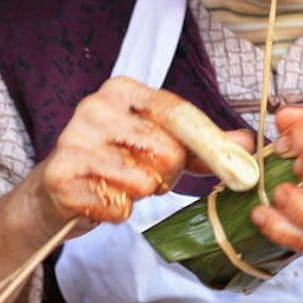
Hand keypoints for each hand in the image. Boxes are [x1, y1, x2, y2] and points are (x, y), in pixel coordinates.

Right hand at [27, 78, 253, 233]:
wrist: (56, 190)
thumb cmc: (114, 162)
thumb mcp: (158, 145)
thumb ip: (202, 144)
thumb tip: (247, 143)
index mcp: (121, 91)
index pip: (176, 112)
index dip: (208, 142)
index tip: (234, 164)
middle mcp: (93, 109)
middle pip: (165, 149)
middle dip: (165, 174)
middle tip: (146, 174)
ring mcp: (73, 142)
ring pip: (142, 180)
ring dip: (141, 194)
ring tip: (121, 185)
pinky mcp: (61, 178)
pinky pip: (117, 206)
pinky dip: (117, 212)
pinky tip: (102, 200)